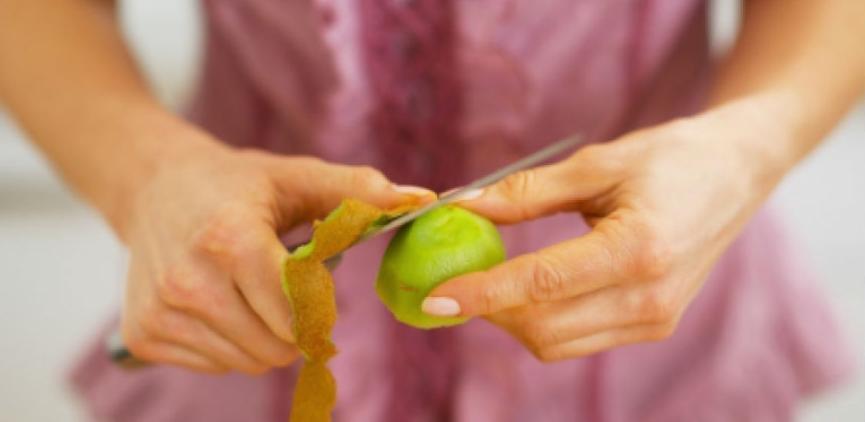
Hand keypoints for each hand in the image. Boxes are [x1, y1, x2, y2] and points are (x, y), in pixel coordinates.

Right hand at [120, 135, 432, 373]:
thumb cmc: (237, 183)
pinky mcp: (144, 335)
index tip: (318, 285)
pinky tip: (220, 301)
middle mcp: (189, 281)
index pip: (296, 313)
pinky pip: (215, 365)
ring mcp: (162, 313)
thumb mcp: (297, 177)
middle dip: (295, 326)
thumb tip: (420, 198)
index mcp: (231, 239)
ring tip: (248, 290)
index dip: (318, 306)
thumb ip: (358, 191)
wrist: (154, 186)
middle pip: (275, 348)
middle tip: (283, 287)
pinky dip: (230, 343)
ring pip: (246, 363)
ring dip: (263, 336)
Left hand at [424, 110, 779, 361]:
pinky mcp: (654, 326)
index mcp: (638, 250)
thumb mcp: (598, 163)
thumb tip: (463, 204)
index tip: (433, 299)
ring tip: (487, 281)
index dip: (481, 293)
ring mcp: (656, 320)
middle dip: (489, 310)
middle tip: (452, 281)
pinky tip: (527, 289)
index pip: (540, 284)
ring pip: (557, 343)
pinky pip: (580, 339)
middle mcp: (650, 298)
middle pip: (543, 328)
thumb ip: (527, 192)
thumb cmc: (671, 158)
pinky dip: (543, 320)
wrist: (736, 174)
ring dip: (512, 319)